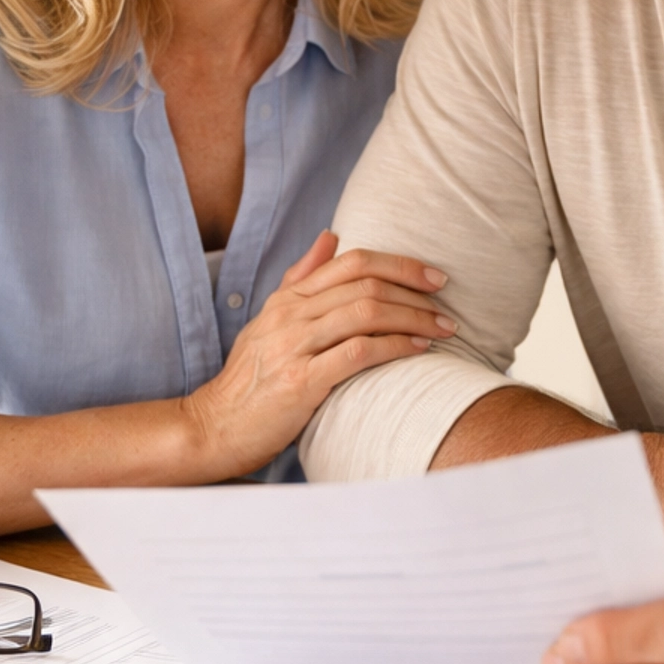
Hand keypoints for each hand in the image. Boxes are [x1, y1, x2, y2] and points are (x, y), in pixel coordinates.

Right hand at [187, 232, 453, 478]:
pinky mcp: (301, 382)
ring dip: (412, 318)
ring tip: (442, 329)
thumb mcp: (270, 321)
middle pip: (364, 284)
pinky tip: (417, 350)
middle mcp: (289, 316)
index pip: (350, 262)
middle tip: (447, 305)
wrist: (215, 427)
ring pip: (365, 312)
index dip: (399, 264)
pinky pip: (358, 352)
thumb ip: (301, 279)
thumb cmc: (251, 380)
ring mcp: (293, 347)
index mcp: (287, 299)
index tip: (433, 277)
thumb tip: (331, 237)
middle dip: (414, 292)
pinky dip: (394, 347)